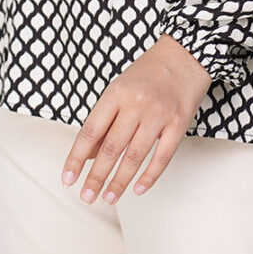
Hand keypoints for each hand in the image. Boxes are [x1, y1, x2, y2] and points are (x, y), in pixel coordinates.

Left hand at [59, 33, 212, 204]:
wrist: (185, 55)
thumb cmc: (148, 73)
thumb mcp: (119, 88)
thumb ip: (104, 120)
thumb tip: (88, 154)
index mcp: (116, 93)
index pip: (90, 131)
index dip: (76, 158)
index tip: (68, 178)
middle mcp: (136, 104)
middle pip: (111, 148)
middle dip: (96, 177)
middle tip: (86, 197)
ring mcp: (158, 114)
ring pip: (134, 156)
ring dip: (119, 182)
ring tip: (108, 198)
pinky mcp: (178, 124)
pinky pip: (162, 156)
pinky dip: (149, 176)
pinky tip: (138, 189)